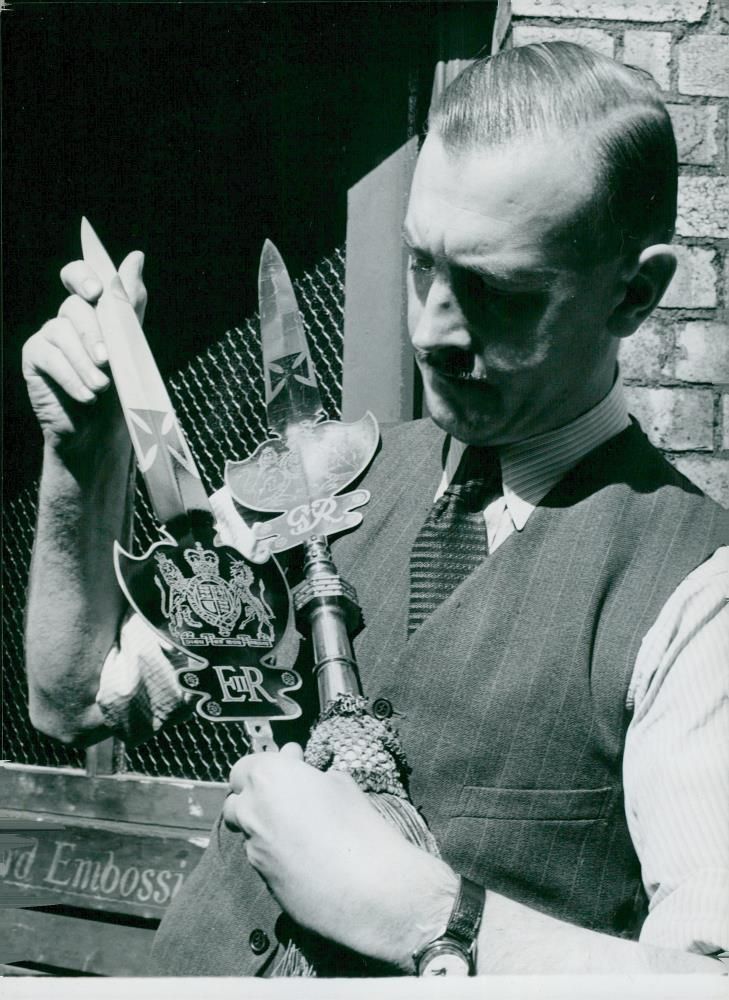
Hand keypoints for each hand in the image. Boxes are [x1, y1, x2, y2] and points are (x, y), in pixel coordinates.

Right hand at [22, 251, 146, 448]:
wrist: (102, 435)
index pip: (80, 276)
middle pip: (74, 305)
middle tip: (108, 362)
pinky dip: (70, 377)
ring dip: (85, 362)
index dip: (84, 276)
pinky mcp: (35, 359)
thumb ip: (131, 304)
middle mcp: (69, 319)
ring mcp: (50, 337)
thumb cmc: (121, 392)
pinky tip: (86, 395)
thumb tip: (136, 256)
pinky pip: (48, 356)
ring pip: (61, 331)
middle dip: (94, 334)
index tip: (97, 293)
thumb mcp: (133, 347)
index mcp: (95, 311)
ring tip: (101, 388)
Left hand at [223, 743, 457, 968]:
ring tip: (298, 828)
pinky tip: (306, 857)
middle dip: (257, 796)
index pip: (245, 767)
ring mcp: (253, 847)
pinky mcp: (261, 880)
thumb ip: (312, 779)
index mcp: (268, 777)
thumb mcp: (340, 783)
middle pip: (237, 800)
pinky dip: (277, 853)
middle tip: (287, 796)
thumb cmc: (358, 826)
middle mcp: (252, 811)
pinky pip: (262, 858)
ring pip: (249, 831)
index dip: (267, 766)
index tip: (290, 765)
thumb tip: (308, 781)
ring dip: (265, 825)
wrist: (368, 887)